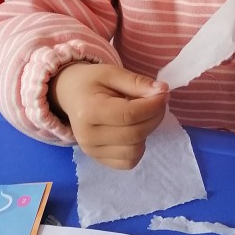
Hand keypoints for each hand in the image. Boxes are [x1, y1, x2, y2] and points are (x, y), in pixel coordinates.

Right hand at [49, 63, 167, 169]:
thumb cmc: (91, 82)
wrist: (70, 95)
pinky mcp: (98, 160)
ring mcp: (92, 151)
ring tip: (144, 115)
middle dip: (155, 117)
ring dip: (147, 132)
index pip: (130, 114)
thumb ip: (137, 82)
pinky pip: (128, 162)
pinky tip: (134, 130)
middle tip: (158, 101)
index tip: (164, 94)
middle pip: (135, 133)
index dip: (153, 105)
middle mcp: (88, 136)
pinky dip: (138, 147)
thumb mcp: (112, 73)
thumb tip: (162, 91)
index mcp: (88, 111)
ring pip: (135, 150)